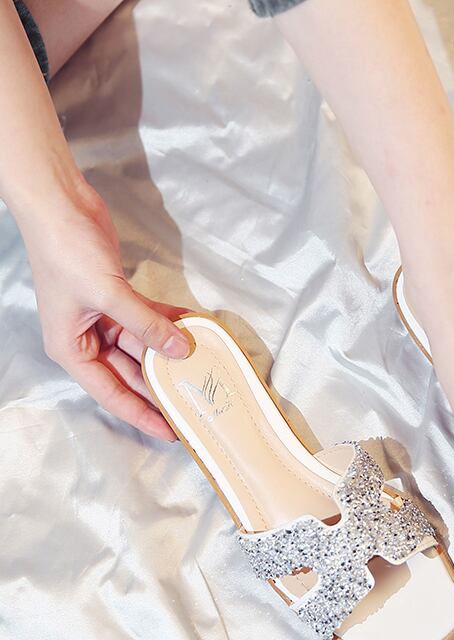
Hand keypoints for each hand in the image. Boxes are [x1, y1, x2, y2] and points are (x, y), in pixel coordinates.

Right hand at [21, 181, 190, 441]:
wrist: (59, 204)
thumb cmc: (66, 252)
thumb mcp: (108, 294)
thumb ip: (146, 324)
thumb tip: (181, 349)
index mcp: (72, 349)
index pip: (112, 393)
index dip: (142, 414)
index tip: (171, 431)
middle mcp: (87, 339)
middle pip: (130, 373)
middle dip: (161, 386)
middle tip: (195, 402)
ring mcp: (103, 318)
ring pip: (143, 346)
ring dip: (170, 352)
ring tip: (202, 368)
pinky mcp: (117, 297)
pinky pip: (148, 319)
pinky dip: (169, 323)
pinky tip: (195, 329)